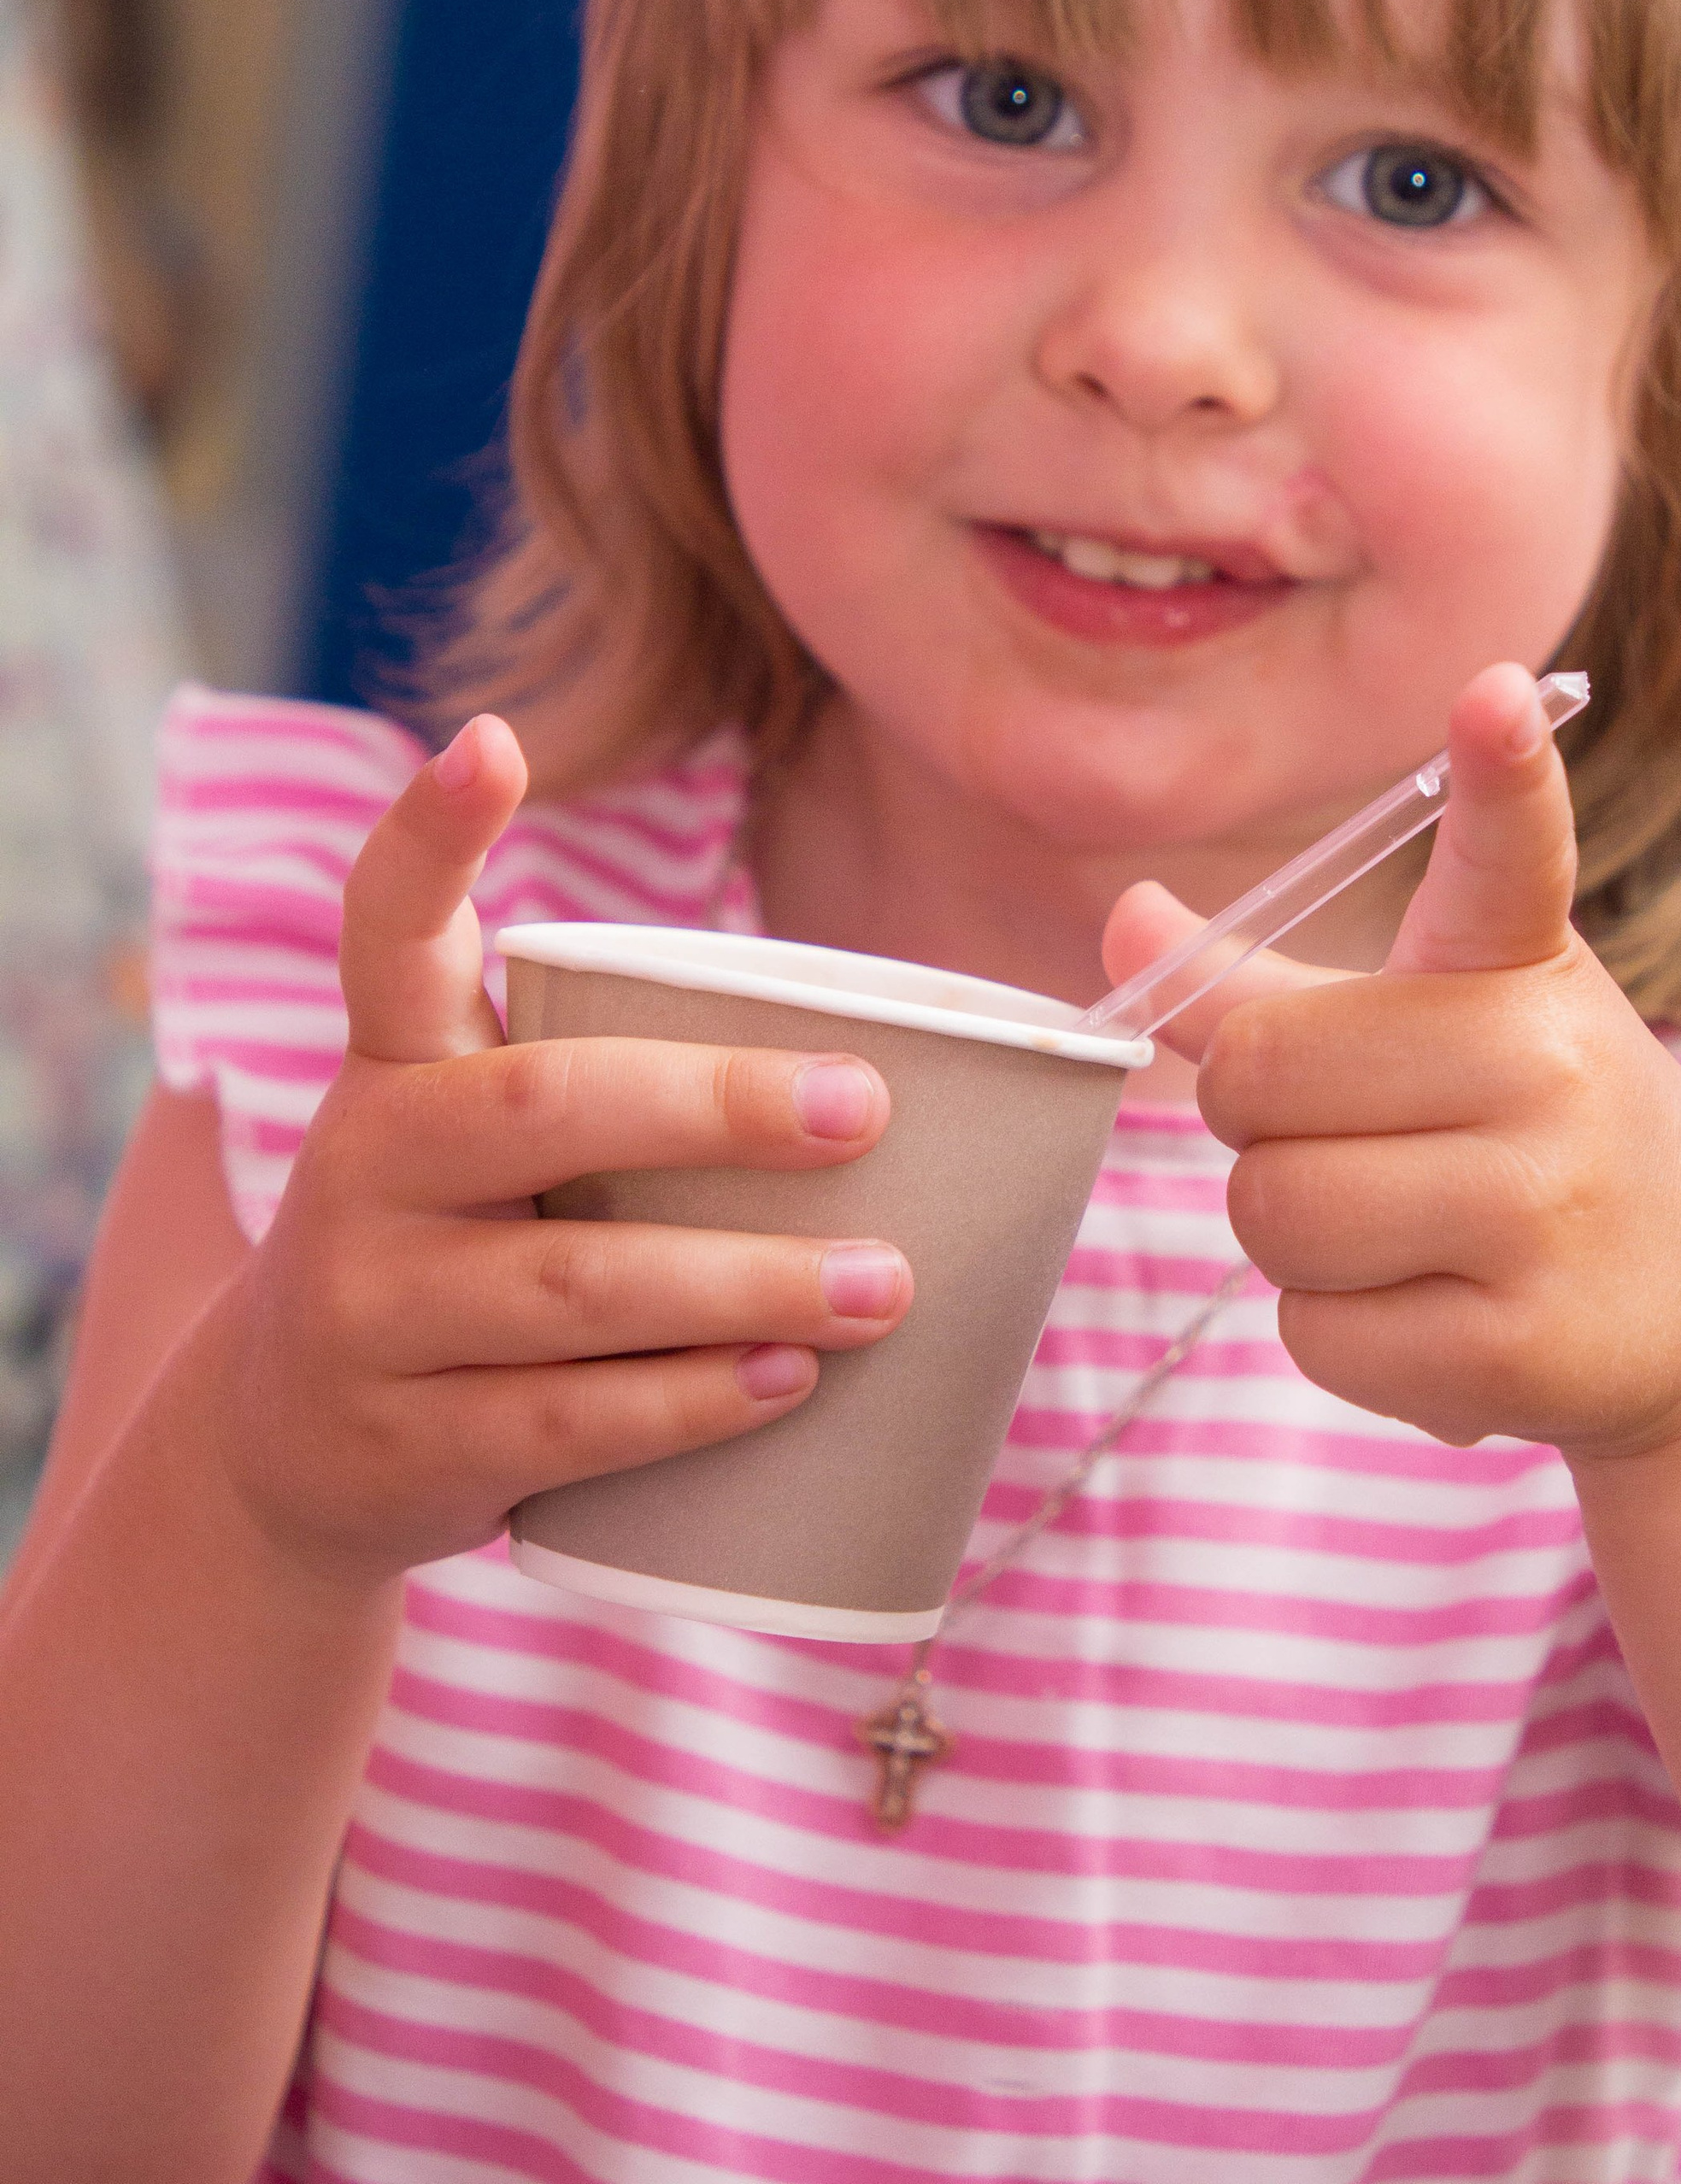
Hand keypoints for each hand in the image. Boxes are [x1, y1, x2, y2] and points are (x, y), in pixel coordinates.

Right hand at [187, 717, 911, 1587]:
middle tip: (868, 1110)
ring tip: (884, 1284)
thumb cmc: (459, 1243)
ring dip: (747, 1284)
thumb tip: (885, 1064)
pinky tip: (788, 1381)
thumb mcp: (480, 1135)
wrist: (283, 1451)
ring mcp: (368, 1312)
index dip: (429, 832)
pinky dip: (692, 1401)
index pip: (389, 926)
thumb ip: (610, 1074)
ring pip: (577, 1288)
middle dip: (720, 1108)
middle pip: (543, 1107)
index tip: (489, 741)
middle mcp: (362, 1166)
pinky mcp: (404, 1444)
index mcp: (394, 1062)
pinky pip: (568, 1422)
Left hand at [1102, 665, 1680, 1466]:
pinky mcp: (1522, 1346)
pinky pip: (1313, 1334)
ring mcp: (1544, 1208)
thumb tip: (1126, 922)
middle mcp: (1550, 1067)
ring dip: (1296, 1239)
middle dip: (1262, 1124)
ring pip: (1272, 1215)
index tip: (1490, 694)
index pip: (1510, 849)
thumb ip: (1269, 990)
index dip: (1499, 769)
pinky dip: (1340, 1334)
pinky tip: (1436, 1313)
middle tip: (1359, 1140)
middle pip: (1257, 1080)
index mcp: (1521, 968)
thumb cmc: (1536, 1140)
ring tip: (1403, 1232)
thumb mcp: (1434, 1033)